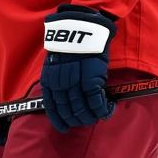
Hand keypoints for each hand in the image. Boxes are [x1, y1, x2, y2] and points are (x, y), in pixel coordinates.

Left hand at [39, 4, 116, 132]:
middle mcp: (60, 85)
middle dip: (76, 120)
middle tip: (84, 122)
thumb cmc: (70, 44)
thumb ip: (57, 79)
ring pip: (82, 110)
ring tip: (96, 117)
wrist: (82, 28)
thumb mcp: (55, 62)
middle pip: (68, 111)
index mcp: (49, 80)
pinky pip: (97, 103)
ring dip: (90, 117)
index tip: (64, 128)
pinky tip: (107, 110)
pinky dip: (103, 110)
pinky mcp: (92, 81)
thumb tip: (63, 95)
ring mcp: (75, 84)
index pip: (52, 107)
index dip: (58, 120)